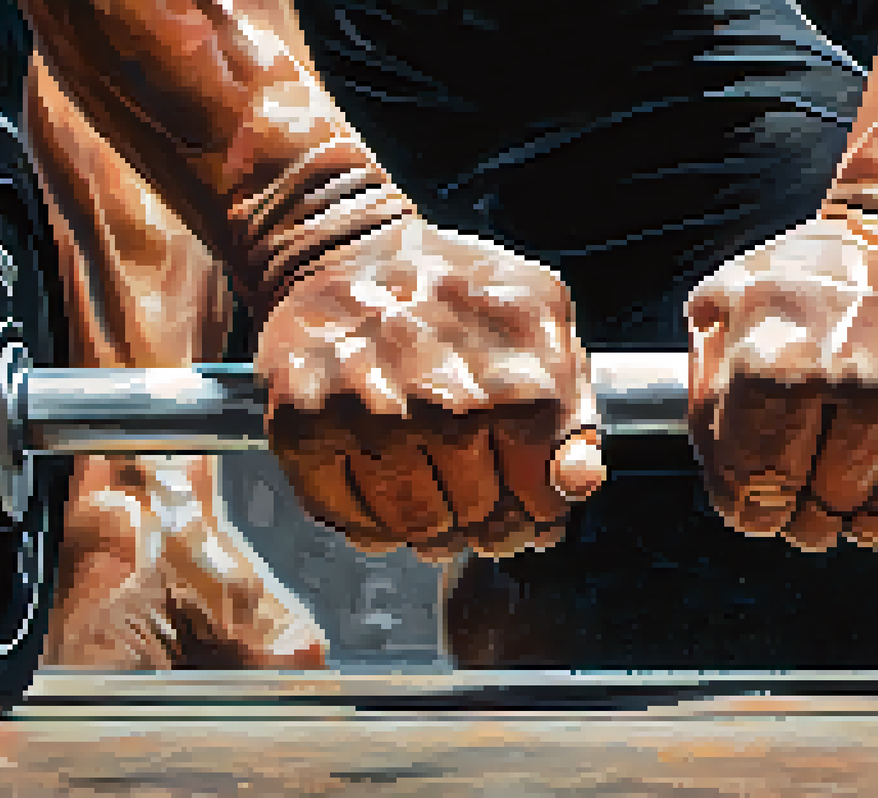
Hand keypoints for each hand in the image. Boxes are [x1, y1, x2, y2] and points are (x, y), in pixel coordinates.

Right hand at [258, 217, 603, 561]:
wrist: (345, 250)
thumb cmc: (453, 293)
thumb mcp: (542, 323)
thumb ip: (574, 410)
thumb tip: (577, 483)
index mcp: (513, 378)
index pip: (539, 496)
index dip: (536, 511)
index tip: (527, 503)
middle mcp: (438, 401)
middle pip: (473, 517)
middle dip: (480, 519)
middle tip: (469, 493)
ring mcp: (365, 416)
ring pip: (411, 528)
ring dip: (425, 527)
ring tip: (426, 491)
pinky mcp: (300, 426)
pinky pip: (345, 518)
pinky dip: (365, 522)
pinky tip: (380, 485)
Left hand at [684, 212, 877, 549]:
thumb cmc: (804, 291)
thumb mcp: (724, 314)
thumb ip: (706, 401)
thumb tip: (734, 488)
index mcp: (783, 351)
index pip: (762, 476)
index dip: (754, 505)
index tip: (759, 505)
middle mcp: (864, 364)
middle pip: (832, 497)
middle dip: (813, 515)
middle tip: (813, 504)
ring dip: (873, 519)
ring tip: (860, 495)